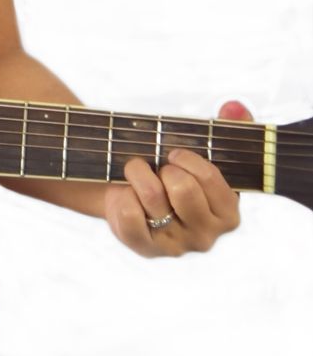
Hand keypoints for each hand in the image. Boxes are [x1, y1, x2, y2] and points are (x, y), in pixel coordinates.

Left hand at [104, 99, 248, 257]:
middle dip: (164, 168)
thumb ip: (226, 127)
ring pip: (151, 195)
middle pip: (182, 188)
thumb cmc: (173, 172)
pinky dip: (121, 196)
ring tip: (138, 175)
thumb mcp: (201, 150)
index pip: (210, 179)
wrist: (133, 194)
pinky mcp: (145, 249)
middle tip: (159, 169)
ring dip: (137, 173)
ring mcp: (176, 246)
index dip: (188, 159)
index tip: (174, 155)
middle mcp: (206, 236)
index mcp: (228, 214)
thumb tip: (234, 107)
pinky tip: (127, 196)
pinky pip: (129, 215)